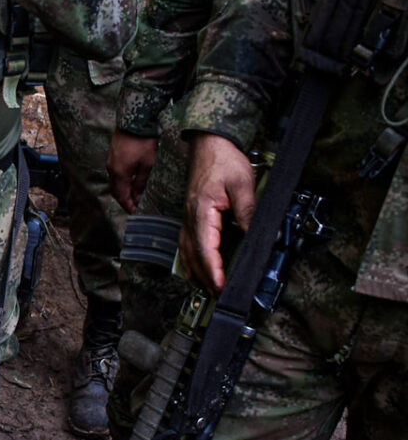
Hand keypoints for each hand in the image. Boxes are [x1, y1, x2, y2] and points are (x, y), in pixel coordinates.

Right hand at [106, 129, 157, 212]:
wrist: (135, 120)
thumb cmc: (143, 142)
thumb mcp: (147, 165)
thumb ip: (141, 183)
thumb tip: (138, 196)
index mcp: (119, 174)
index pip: (121, 196)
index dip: (128, 206)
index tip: (135, 212)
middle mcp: (111, 169)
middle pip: (116, 190)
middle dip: (124, 200)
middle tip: (134, 206)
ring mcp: (110, 161)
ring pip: (115, 181)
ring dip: (123, 189)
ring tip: (134, 193)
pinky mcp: (112, 154)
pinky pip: (115, 172)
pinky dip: (121, 180)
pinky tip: (130, 179)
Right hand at [180, 132, 255, 292]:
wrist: (209, 144)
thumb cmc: (224, 160)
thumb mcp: (243, 184)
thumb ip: (247, 211)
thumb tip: (252, 234)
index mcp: (202, 211)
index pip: (206, 248)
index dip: (213, 270)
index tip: (220, 286)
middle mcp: (190, 218)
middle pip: (194, 256)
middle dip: (206, 278)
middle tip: (219, 296)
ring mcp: (188, 218)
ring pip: (187, 252)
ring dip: (197, 273)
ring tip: (209, 289)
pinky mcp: (190, 216)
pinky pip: (186, 244)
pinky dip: (191, 260)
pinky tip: (196, 269)